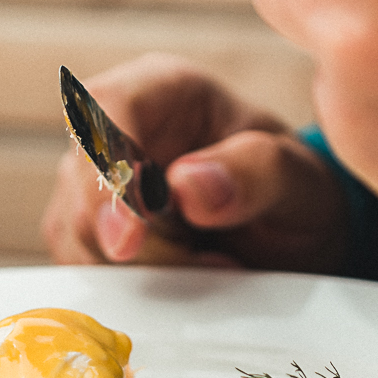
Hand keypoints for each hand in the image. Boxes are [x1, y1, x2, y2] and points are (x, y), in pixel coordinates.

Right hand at [39, 53, 345, 270]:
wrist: (287, 236)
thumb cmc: (292, 191)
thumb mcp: (299, 180)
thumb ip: (254, 171)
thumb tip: (185, 186)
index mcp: (163, 88)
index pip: (107, 107)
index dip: (107, 170)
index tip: (127, 238)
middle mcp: (114, 126)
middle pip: (82, 184)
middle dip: (141, 243)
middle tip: (212, 263)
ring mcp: (91, 179)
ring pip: (78, 234)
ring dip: (143, 270)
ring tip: (211, 265)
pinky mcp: (87, 229)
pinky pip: (83, 267)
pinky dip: (131, 289)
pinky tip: (184, 280)